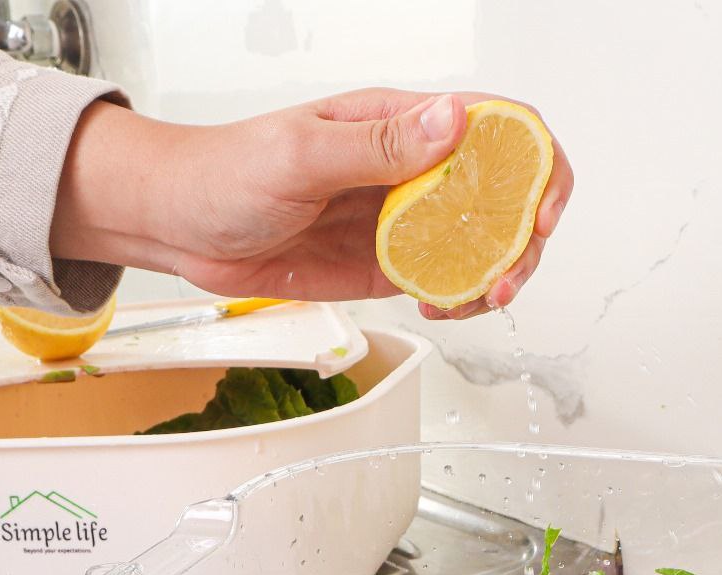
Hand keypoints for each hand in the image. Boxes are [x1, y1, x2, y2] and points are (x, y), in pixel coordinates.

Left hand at [52, 89, 572, 318]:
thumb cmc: (227, 171)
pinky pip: (446, 281)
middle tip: (505, 278)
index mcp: (404, 124)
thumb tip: (450, 121)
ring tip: (476, 300)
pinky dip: (460, 300)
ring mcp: (406, 221)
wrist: (183, 225)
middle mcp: (416, 170)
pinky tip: (441, 307)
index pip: (499, 128)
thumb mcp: (301, 152)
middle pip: (508, 195)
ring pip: (485, 245)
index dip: (537, 165)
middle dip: (525, 239)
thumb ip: (378, 144)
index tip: (537, 213)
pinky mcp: (389, 265)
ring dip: (499, 276)